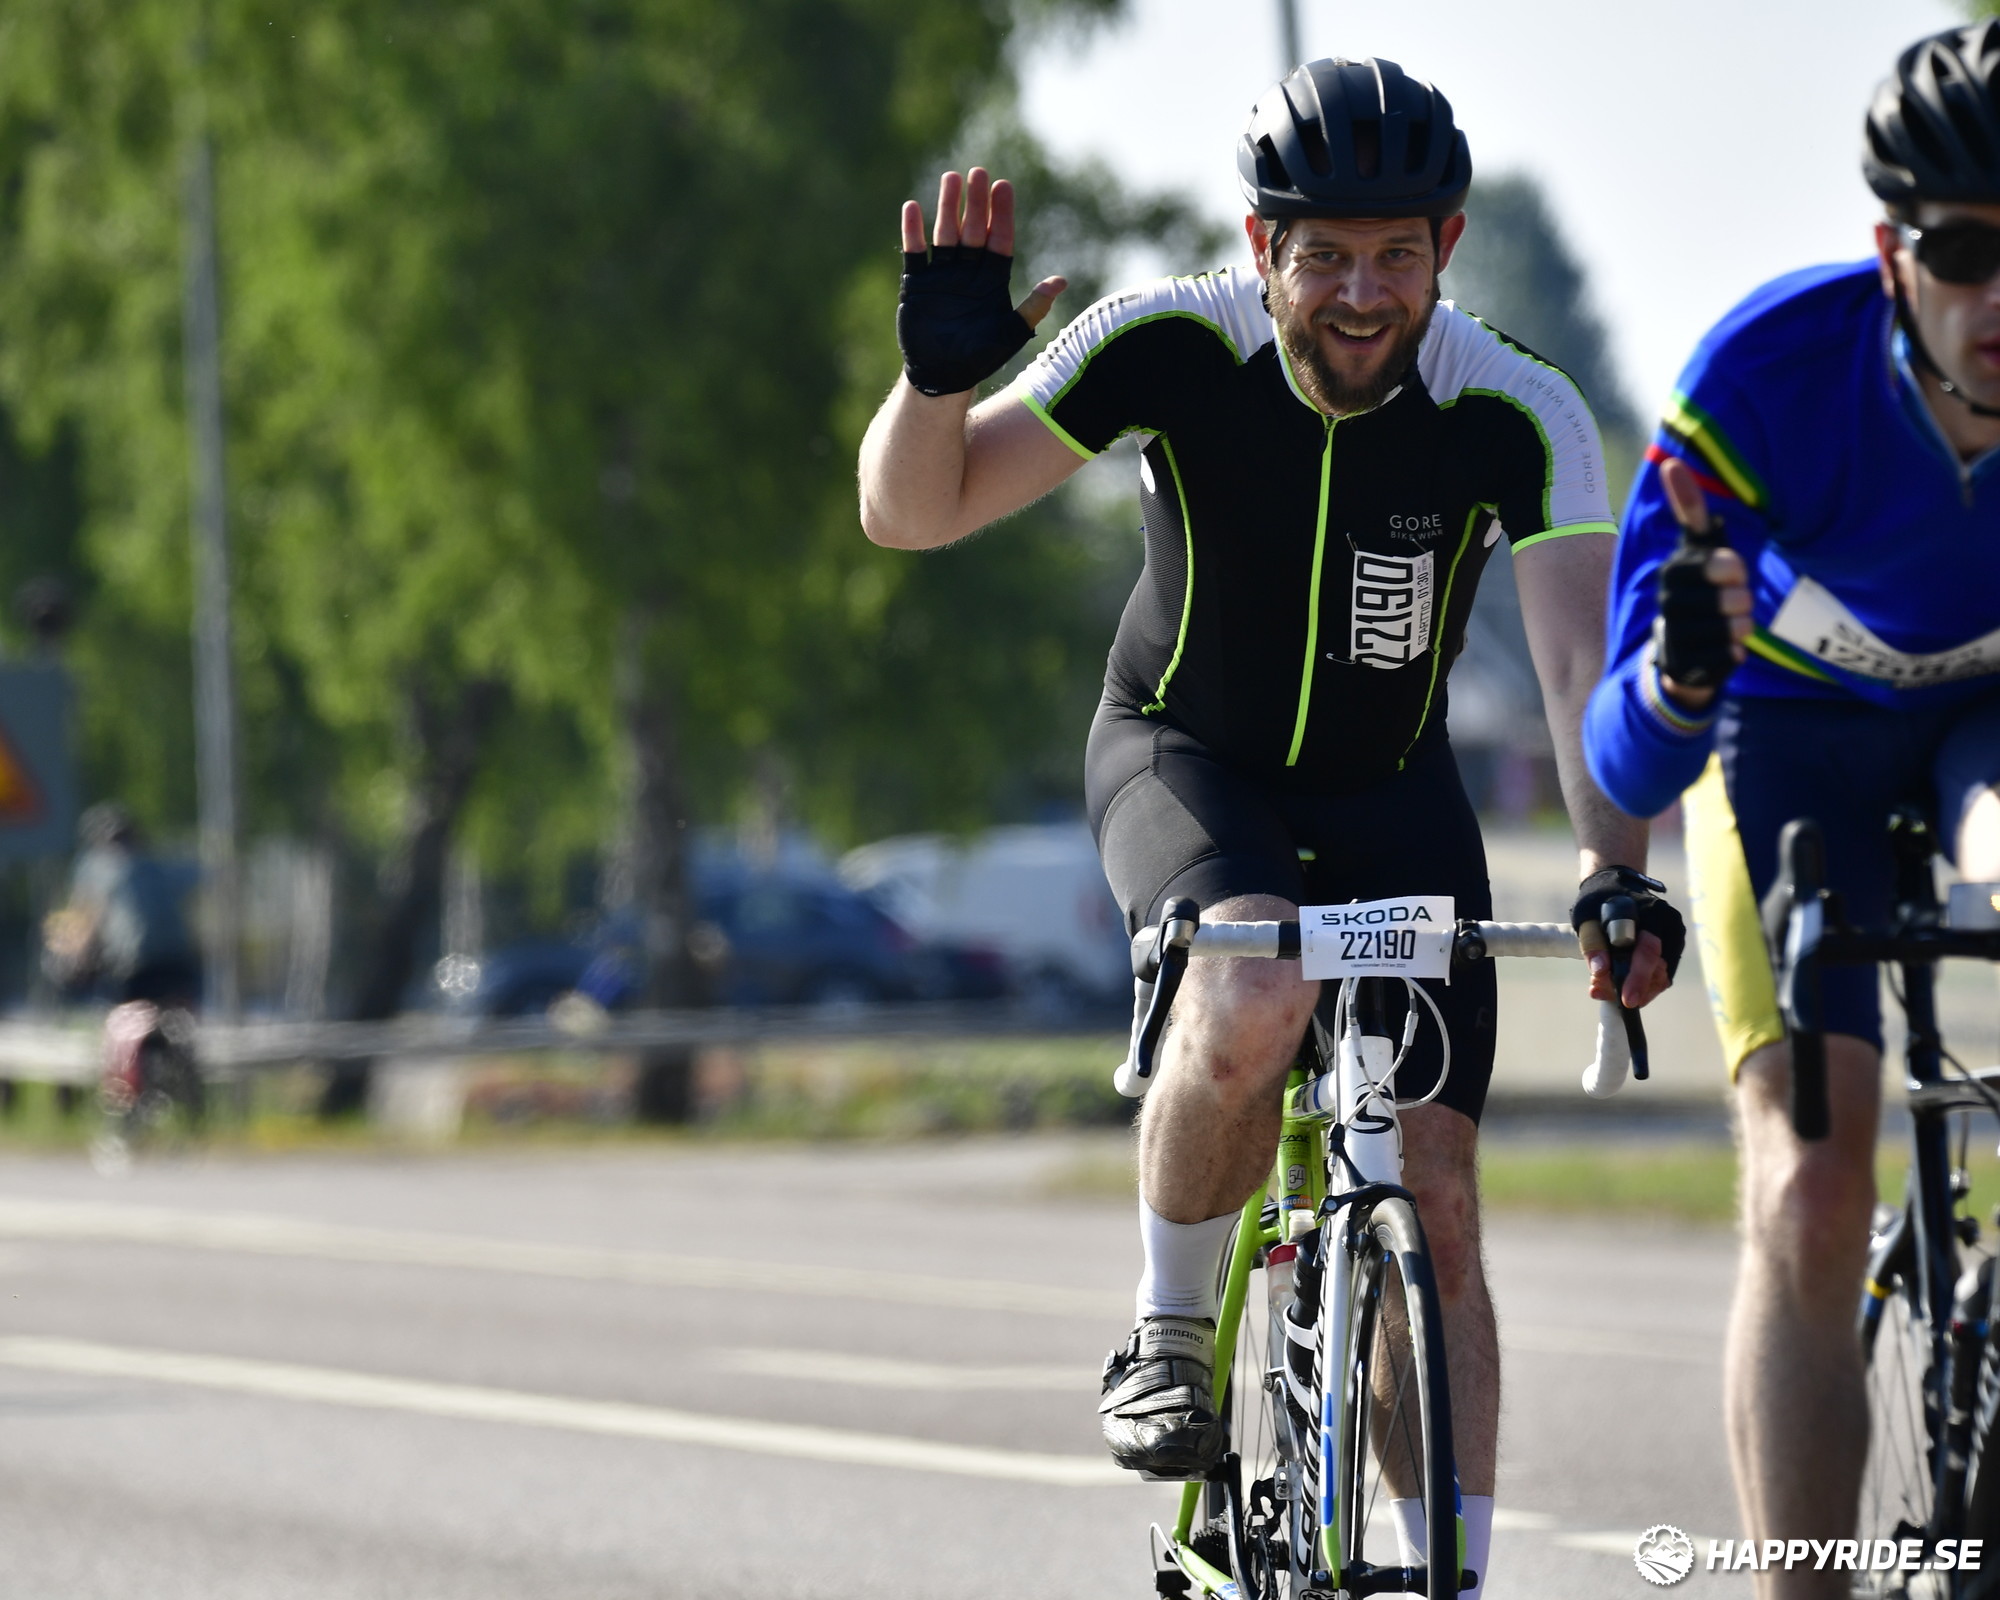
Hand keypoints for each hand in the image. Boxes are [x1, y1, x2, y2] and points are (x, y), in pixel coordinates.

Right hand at [896, 168, 1066, 397]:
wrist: (942, 376)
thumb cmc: (980, 357)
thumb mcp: (1011, 332)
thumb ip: (1033, 306)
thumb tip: (1062, 281)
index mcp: (992, 280)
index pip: (1000, 239)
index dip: (1002, 214)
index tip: (1004, 187)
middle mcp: (968, 272)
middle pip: (974, 230)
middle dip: (976, 202)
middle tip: (979, 173)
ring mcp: (942, 275)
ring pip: (946, 234)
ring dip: (947, 207)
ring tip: (951, 179)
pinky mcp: (917, 283)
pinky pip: (915, 253)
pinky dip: (913, 232)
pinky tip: (913, 208)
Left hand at [1571, 867, 1684, 1007]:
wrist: (1614, 886)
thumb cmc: (1598, 900)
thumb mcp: (1586, 917)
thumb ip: (1592, 944)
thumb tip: (1600, 972)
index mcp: (1651, 914)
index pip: (1649, 951)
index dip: (1637, 978)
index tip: (1627, 1000)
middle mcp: (1669, 926)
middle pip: (1658, 970)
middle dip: (1632, 989)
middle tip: (1601, 993)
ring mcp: (1674, 937)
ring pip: (1661, 976)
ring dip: (1634, 989)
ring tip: (1602, 988)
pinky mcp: (1671, 947)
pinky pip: (1660, 973)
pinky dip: (1640, 983)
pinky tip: (1616, 983)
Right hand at [1654, 456, 1752, 709]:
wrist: (1678, 652)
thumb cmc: (1699, 590)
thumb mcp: (1697, 550)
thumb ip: (1689, 510)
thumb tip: (1670, 463)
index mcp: (1672, 573)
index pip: (1724, 564)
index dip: (1736, 569)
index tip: (1733, 570)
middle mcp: (1667, 606)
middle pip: (1735, 599)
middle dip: (1742, 601)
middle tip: (1730, 602)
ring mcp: (1674, 639)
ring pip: (1735, 629)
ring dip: (1740, 628)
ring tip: (1726, 625)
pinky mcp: (1685, 669)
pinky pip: (1730, 658)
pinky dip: (1734, 654)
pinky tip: (1722, 649)